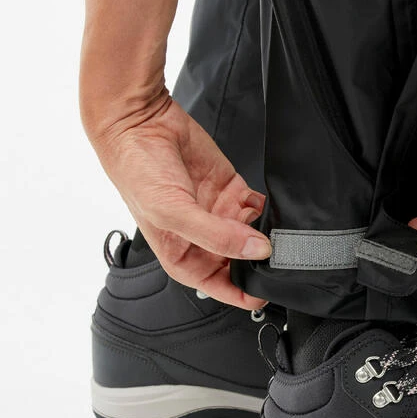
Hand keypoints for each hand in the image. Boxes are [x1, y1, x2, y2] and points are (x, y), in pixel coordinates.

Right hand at [86, 93, 270, 308]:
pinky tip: (268, 207)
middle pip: (243, 263)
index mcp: (183, 257)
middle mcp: (203, 239)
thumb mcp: (173, 213)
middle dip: (260, 261)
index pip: (220, 287)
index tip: (266, 290)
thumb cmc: (138, 172)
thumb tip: (256, 251)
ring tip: (276, 231)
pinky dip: (267, 209)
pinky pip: (258, 207)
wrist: (140, 123)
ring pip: (255, 236)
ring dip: (268, 235)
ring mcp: (219, 214)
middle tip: (278, 255)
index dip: (244, 293)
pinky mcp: (231, 189)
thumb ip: (217, 236)